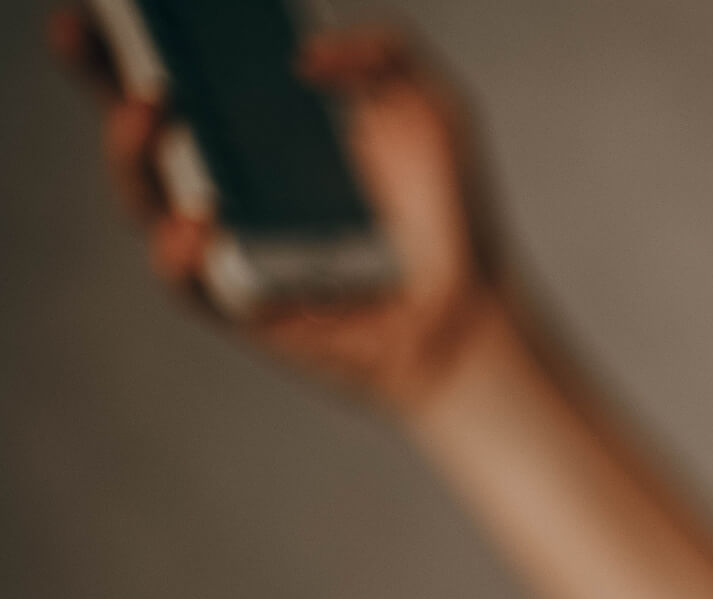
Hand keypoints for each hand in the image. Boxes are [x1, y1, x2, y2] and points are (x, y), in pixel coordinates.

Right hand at [51, 9, 511, 412]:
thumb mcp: (432, 108)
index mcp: (259, 126)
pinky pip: (186, 279)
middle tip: (88, 35)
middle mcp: (227, 178)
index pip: (175, 69)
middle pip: (138, 124)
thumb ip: (386, 52)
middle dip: (102, 76)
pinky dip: (179, 249)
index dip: (126, 36)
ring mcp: (226, 242)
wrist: (475, 304)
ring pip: (146, 196)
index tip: (100, 2)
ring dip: (130, 151)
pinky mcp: (237, 304)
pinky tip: (201, 220)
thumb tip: (305, 54)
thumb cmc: (449, 209)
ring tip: (149, 109)